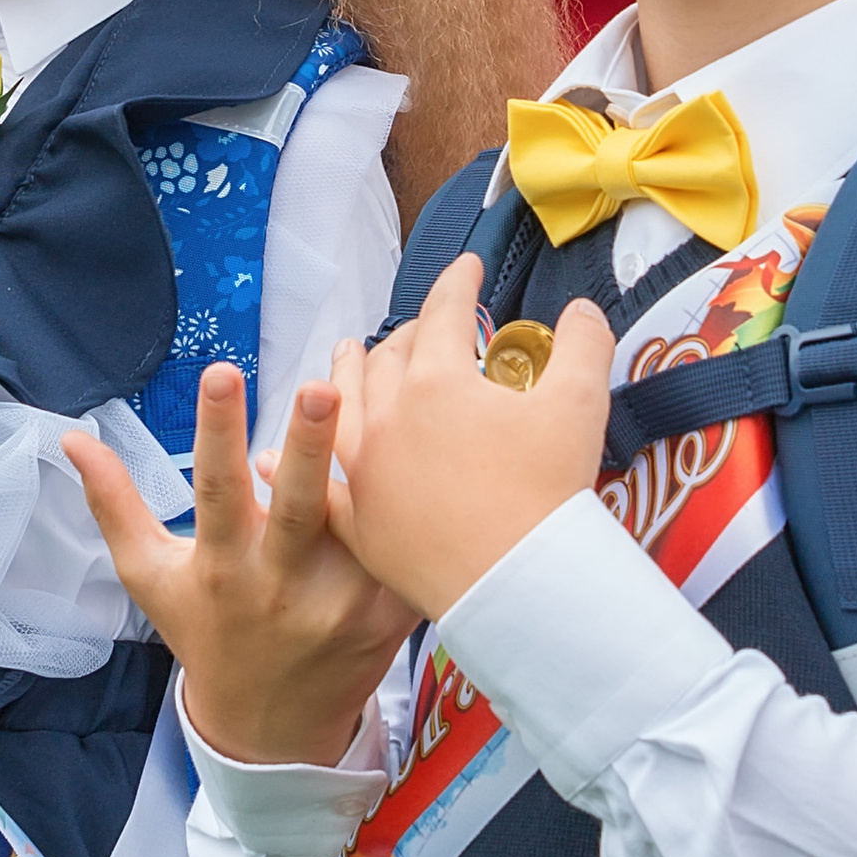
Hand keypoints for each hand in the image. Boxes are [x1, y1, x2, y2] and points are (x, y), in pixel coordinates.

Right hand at [60, 364, 406, 769]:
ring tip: (382, 392)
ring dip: (371, 460)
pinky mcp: (389, 613)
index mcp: (224, 568)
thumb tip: (73, 436)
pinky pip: (402, 547)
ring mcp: (344, 603)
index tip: (219, 372)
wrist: (272, 727)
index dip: (215, 431)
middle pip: (300, 507)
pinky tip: (415, 452)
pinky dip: (407, 503)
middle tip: (324, 386)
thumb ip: (116, 504)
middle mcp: (284, 585)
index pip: (217, 491)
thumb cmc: (208, 633)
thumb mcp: (151, 577)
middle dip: (311, 445)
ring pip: (363, 521)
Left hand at [328, 257, 613, 622]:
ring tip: (344, 356)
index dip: (460, 283)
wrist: (518, 586)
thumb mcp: (579, 406)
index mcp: (438, 383)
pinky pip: (317, 489)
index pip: (447, 313)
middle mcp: (388, 419)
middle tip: (429, 325)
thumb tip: (582, 313)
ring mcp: (366, 473)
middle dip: (411, 332)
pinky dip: (292, 469)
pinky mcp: (358, 525)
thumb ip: (582, 345)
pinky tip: (273, 460)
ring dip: (343, 375)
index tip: (466, 270)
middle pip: (391, 357)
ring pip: (341, 408)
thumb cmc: (547, 497)